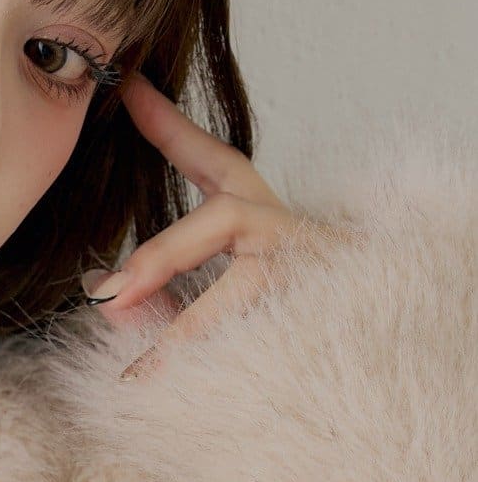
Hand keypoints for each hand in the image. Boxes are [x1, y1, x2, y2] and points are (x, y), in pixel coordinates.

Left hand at [90, 73, 343, 379]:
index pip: (213, 163)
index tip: (127, 89)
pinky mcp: (334, 313)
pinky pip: (271, 337)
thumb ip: (149, 304)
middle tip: (109, 292)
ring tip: (142, 371)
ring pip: (252, 278)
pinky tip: (167, 392)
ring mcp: (317, 269)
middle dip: (163, 253)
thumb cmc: (275, 331)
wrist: (377, 365)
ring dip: (191, 324)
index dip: (169, 126)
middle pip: (228, 214)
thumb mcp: (198, 313)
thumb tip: (105, 297)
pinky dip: (213, 366)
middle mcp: (291, 232)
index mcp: (260, 219)